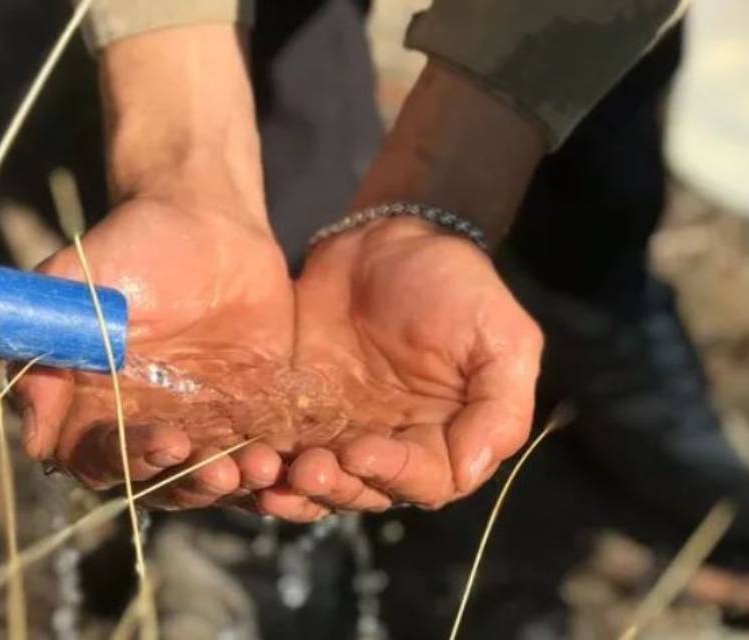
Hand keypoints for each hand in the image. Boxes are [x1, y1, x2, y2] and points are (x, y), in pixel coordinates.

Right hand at [14, 196, 296, 508]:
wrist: (207, 219)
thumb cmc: (130, 244)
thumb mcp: (74, 284)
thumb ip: (48, 349)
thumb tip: (32, 434)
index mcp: (95, 407)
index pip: (102, 459)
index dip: (130, 461)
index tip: (166, 441)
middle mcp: (147, 426)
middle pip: (164, 483)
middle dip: (193, 484)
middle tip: (221, 469)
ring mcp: (203, 424)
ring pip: (216, 477)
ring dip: (237, 482)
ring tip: (262, 467)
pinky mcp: (254, 413)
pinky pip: (264, 451)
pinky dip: (279, 464)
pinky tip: (296, 458)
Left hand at [257, 217, 542, 518]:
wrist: (385, 239)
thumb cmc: (454, 283)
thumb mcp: (501, 336)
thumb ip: (501, 404)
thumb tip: (477, 466)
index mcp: (446, 438)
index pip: (425, 481)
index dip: (394, 474)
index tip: (361, 452)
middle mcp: (394, 445)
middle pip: (366, 491)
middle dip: (337, 486)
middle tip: (308, 467)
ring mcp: (343, 431)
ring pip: (320, 481)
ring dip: (297, 487)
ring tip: (272, 471)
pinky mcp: (298, 411)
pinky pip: (282, 450)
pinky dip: (267, 462)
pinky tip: (247, 458)